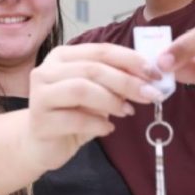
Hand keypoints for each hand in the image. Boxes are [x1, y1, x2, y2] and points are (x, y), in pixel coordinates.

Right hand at [24, 44, 162, 169]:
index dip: (130, 60)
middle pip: (93, 69)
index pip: (101, 50)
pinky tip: (108, 128)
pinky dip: (97, 123)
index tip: (155, 73)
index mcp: (63, 56)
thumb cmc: (71, 113)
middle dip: (126, 81)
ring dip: (111, 100)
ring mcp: (40, 94)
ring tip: (127, 111)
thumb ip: (115, 81)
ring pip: (81, 89)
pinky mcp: (40, 120)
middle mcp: (47, 70)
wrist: (40, 143)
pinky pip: (75, 119)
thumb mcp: (95, 92)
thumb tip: (149, 77)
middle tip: (150, 94)